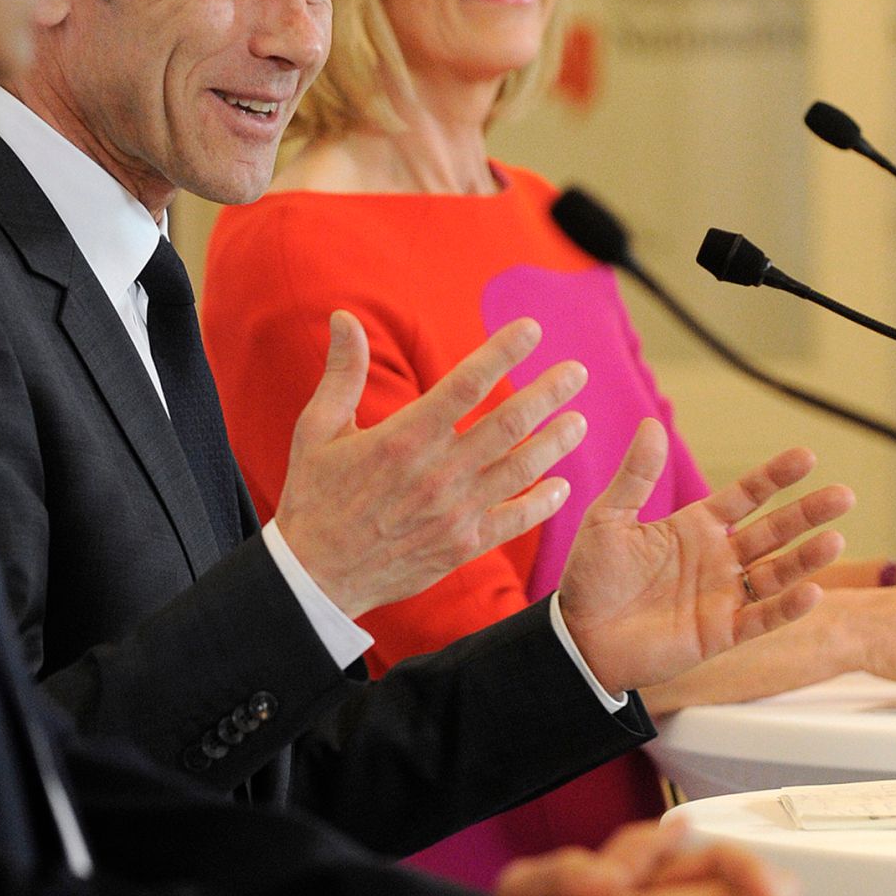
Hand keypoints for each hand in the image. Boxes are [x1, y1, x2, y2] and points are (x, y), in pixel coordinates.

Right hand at [275, 313, 586, 614]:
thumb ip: (341, 373)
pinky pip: (514, 521)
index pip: (466, 384)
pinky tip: (560, 486)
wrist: (316, 577)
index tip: (531, 330)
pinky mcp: (462, 546)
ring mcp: (454, 512)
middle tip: (577, 371)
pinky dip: (542, 503)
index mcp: (403, 438)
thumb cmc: (315, 497)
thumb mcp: (318, 430)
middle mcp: (437, 473)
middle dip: (548, 393)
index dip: (503, 353)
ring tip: (580, 421)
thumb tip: (343, 317)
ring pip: (521, 470)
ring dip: (555, 443)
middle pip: (508, 424)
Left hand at [557, 420, 853, 691]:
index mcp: (695, 526)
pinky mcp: (719, 633)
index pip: (745, 496)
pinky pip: (760, 618)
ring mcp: (722, 596)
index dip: (774, 477)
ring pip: (776, 573)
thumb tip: (651, 424)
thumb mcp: (608, 518)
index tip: (806, 456)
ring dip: (805, 558)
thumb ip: (636, 476)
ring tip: (835, 539)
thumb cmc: (592, 576)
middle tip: (844, 494)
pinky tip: (812, 591)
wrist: (578, 636)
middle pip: (773, 532)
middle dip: (807, 514)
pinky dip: (786, 607)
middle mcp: (717, 558)